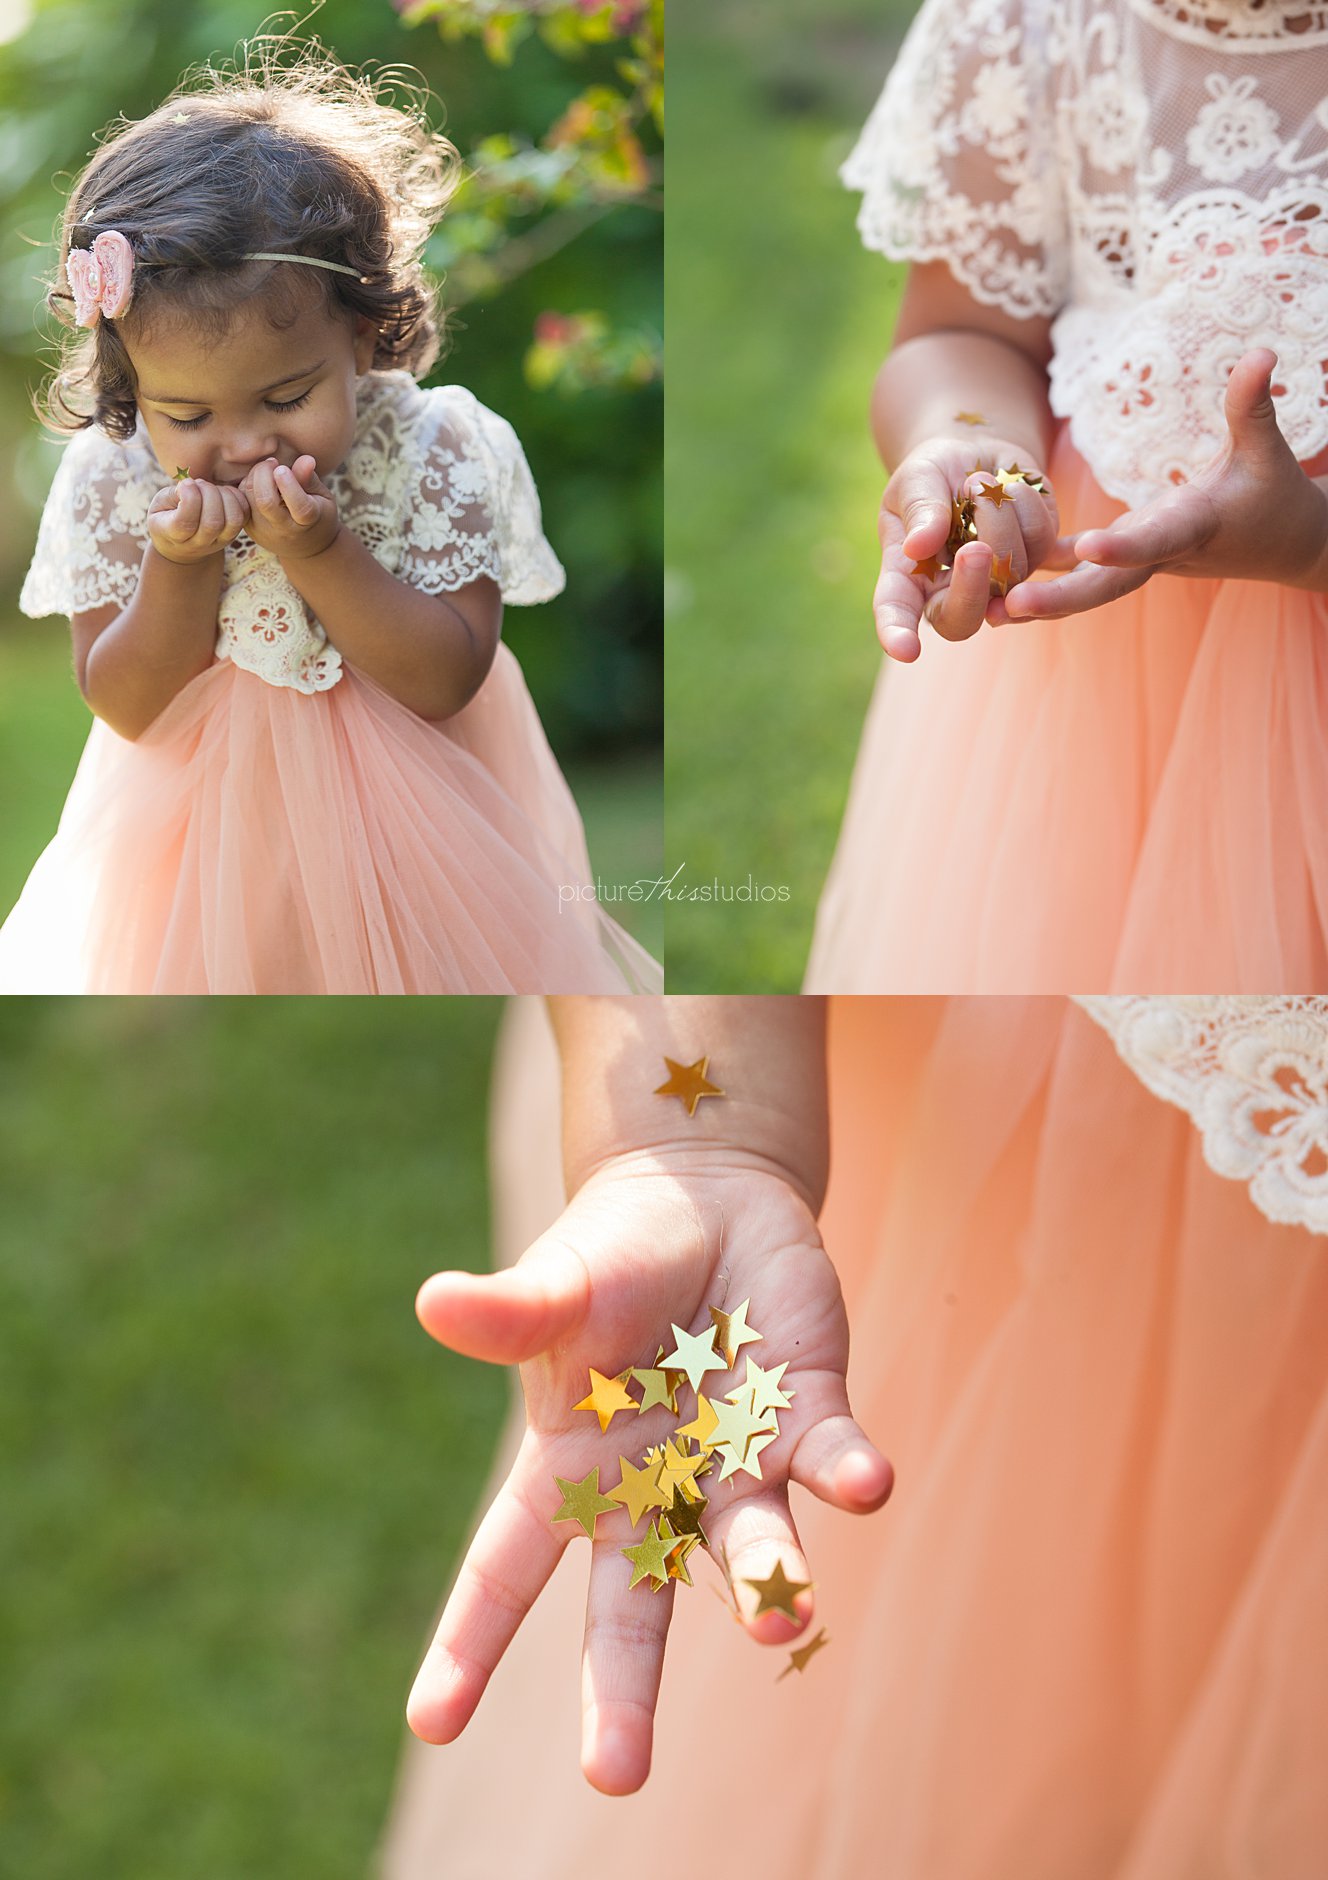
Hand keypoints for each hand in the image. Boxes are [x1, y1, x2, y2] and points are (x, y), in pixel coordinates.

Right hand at [146, 478, 249, 565]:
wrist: (182, 545)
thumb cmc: (167, 516)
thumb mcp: (159, 505)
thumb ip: (173, 495)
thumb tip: (193, 485)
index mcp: (174, 536)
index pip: (185, 523)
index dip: (189, 498)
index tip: (185, 483)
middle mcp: (200, 544)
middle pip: (213, 523)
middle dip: (208, 493)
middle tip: (200, 483)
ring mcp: (220, 541)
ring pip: (233, 520)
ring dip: (225, 496)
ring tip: (212, 488)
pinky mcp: (234, 533)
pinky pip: (244, 515)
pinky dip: (237, 498)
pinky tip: (223, 492)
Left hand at [239, 454, 339, 560]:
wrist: (306, 548)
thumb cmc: (318, 514)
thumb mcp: (322, 497)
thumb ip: (310, 479)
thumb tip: (307, 459)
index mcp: (307, 522)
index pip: (300, 506)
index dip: (289, 485)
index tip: (283, 468)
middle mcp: (283, 530)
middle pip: (266, 501)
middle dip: (264, 474)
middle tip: (273, 463)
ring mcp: (263, 531)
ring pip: (249, 498)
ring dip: (254, 477)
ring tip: (267, 471)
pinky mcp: (249, 528)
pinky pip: (240, 501)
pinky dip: (246, 486)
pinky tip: (259, 482)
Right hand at [405, 1156, 892, 1794]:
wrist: (707, 1197)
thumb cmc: (613, 1258)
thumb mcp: (559, 1283)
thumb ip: (512, 1310)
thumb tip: (434, 1302)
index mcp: (572, 1466)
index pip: (509, 1566)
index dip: (468, 1642)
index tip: (431, 1722)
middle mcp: (655, 1488)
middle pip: (631, 1603)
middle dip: (623, 1689)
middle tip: (616, 1775)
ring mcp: (735, 1461)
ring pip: (748, 1544)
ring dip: (765, 1580)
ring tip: (778, 1619)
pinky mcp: (808, 1414)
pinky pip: (829, 1456)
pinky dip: (847, 1471)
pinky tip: (865, 1483)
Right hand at [873, 433, 1069, 660]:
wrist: (976, 453)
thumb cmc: (933, 471)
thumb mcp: (916, 479)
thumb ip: (918, 509)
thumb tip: (918, 548)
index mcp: (908, 579)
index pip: (896, 613)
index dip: (897, 634)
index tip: (905, 650)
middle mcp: (950, 592)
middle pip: (962, 619)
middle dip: (972, 589)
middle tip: (975, 549)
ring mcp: (997, 582)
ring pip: (1010, 571)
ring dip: (996, 514)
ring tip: (976, 482)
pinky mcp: (1035, 559)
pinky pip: (1041, 541)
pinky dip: (1026, 504)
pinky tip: (1008, 489)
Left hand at [1006, 350, 1327, 618]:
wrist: (1279, 544)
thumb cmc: (1275, 495)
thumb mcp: (1265, 450)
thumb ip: (1252, 405)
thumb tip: (1261, 351)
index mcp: (1192, 527)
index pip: (1156, 539)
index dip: (1124, 546)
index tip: (1087, 547)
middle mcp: (1160, 553)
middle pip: (1107, 583)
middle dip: (1061, 597)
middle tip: (1013, 606)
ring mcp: (1139, 560)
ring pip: (1084, 585)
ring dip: (1040, 599)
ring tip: (989, 613)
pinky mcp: (1126, 554)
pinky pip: (1076, 568)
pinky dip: (1041, 571)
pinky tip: (994, 578)